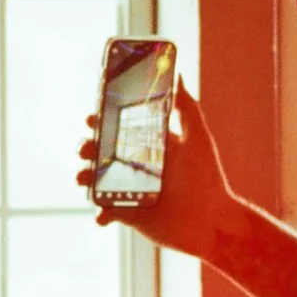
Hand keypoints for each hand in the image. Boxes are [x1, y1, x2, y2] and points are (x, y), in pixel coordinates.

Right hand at [74, 79, 237, 259]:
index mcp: (151, 145)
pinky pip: (106, 212)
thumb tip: (178, 75)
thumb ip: (187, 107)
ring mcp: (130, 190)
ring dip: (85, 177)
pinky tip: (103, 214)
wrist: (212, 222)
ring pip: (97, 181)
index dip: (101, 121)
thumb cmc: (208, 179)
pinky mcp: (129, 214)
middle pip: (101, 152)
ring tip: (84, 177)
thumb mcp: (198, 138)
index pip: (119, 128)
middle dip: (86, 147)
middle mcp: (137, 166)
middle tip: (85, 148)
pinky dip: (100, 214)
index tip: (91, 117)